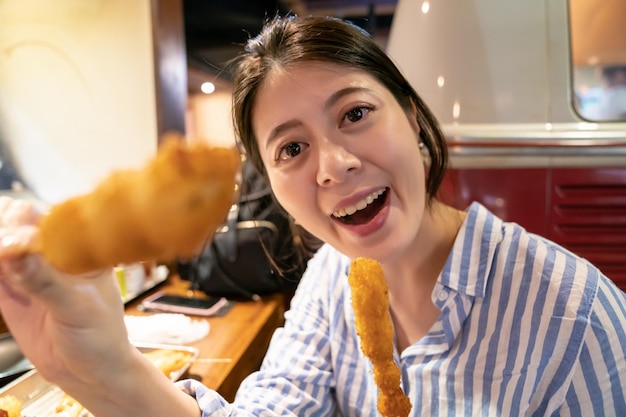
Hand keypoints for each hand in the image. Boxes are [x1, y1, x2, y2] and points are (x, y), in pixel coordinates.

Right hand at [0, 196, 128, 387]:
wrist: (91, 370)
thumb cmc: (102, 335)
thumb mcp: (78, 308)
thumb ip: (46, 282)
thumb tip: (16, 251)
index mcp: (82, 246)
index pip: (49, 218)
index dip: (25, 222)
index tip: (14, 242)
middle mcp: (55, 251)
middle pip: (18, 222)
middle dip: (4, 227)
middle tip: (3, 252)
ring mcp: (31, 268)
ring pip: (2, 242)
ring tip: (2, 272)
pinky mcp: (11, 289)